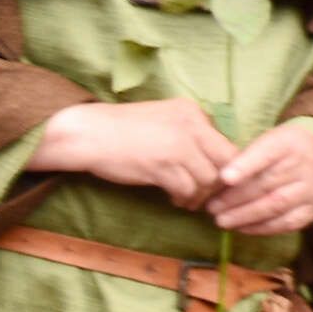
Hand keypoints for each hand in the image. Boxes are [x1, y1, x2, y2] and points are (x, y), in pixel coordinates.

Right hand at [30, 97, 234, 208]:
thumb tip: (208, 157)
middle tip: (206, 194)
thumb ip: (188, 131)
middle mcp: (191, 125)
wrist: (86, 134)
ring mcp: (178, 146)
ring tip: (187, 200)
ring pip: (208, 179)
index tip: (213, 179)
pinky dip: (183, 199)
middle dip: (219, 183)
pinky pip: (187, 189)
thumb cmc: (120, 128)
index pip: (225, 143)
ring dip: (200, 194)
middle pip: (225, 162)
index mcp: (192, 111)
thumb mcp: (162, 118)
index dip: (224, 166)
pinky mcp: (163, 167)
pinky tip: (174, 199)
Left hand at [208, 122, 312, 237]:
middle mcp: (304, 166)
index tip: (224, 178)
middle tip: (211, 207)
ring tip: (221, 221)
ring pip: (276, 205)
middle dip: (234, 198)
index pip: (266, 153)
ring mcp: (311, 189)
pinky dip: (261, 228)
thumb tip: (216, 182)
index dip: (244, 166)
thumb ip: (247, 157)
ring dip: (245, 216)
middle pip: (266, 184)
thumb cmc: (285, 150)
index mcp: (289, 143)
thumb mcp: (270, 140)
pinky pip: (286, 222)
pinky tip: (241, 228)